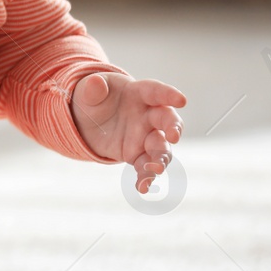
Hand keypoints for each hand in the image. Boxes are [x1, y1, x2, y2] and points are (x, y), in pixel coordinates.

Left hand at [69, 71, 186, 193]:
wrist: (89, 119)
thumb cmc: (95, 98)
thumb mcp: (89, 91)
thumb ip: (93, 88)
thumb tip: (94, 83)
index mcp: (139, 93)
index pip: (157, 91)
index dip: (169, 95)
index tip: (181, 100)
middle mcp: (148, 115)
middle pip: (167, 120)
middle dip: (174, 127)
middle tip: (174, 135)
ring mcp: (146, 136)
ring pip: (161, 147)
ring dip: (161, 158)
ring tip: (157, 169)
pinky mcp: (138, 154)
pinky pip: (146, 166)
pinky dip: (146, 177)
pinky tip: (143, 187)